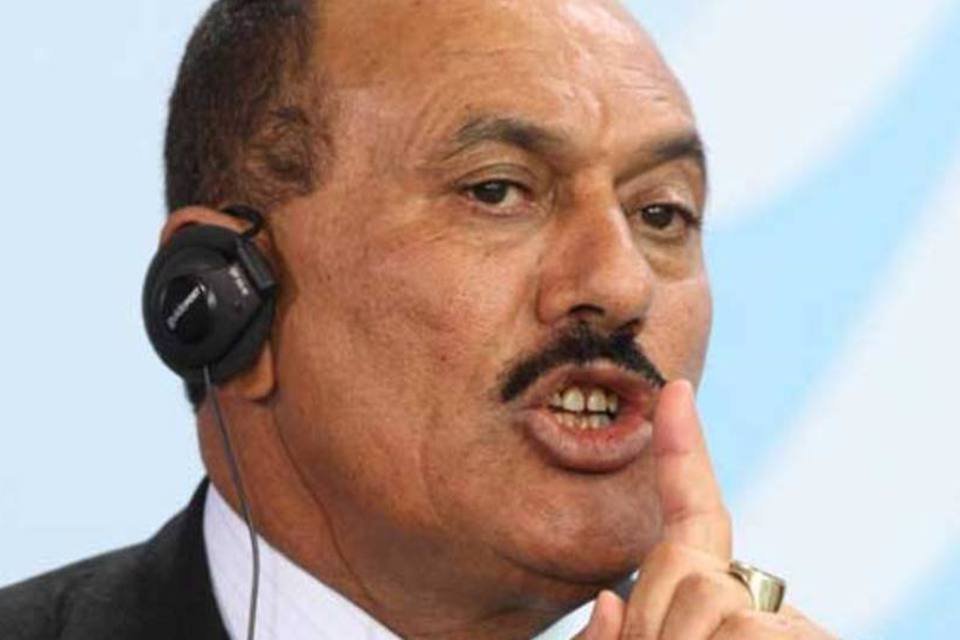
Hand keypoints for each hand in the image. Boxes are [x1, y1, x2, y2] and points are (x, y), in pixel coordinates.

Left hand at [575, 381, 834, 638]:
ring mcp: (787, 624)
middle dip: (654, 616)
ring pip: (707, 594)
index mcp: (706, 612)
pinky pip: (745, 628)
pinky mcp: (812, 639)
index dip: (680, 454)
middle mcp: (753, 608)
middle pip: (685, 565)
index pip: (693, 522)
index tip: (675, 392)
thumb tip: (610, 601)